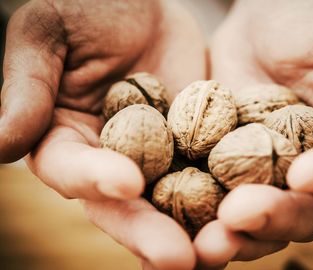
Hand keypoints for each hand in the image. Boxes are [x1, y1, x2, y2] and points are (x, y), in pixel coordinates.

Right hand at [1, 0, 204, 268]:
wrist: (139, 3)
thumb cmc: (84, 8)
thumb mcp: (48, 32)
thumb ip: (27, 85)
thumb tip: (0, 143)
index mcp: (66, 140)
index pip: (74, 171)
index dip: (96, 181)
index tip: (126, 184)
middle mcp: (111, 161)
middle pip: (127, 206)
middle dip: (151, 232)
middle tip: (179, 260)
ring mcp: (157, 159)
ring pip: (172, 204)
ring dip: (195, 231)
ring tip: (224, 249)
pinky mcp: (195, 148)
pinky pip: (211, 176)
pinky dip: (227, 198)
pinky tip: (249, 217)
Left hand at [195, 0, 312, 266]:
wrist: (261, 19)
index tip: (306, 175)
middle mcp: (311, 170)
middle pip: (303, 211)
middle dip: (273, 218)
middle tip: (239, 217)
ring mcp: (265, 175)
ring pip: (256, 218)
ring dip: (232, 234)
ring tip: (205, 242)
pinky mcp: (225, 170)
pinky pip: (213, 200)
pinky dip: (197, 218)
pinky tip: (174, 228)